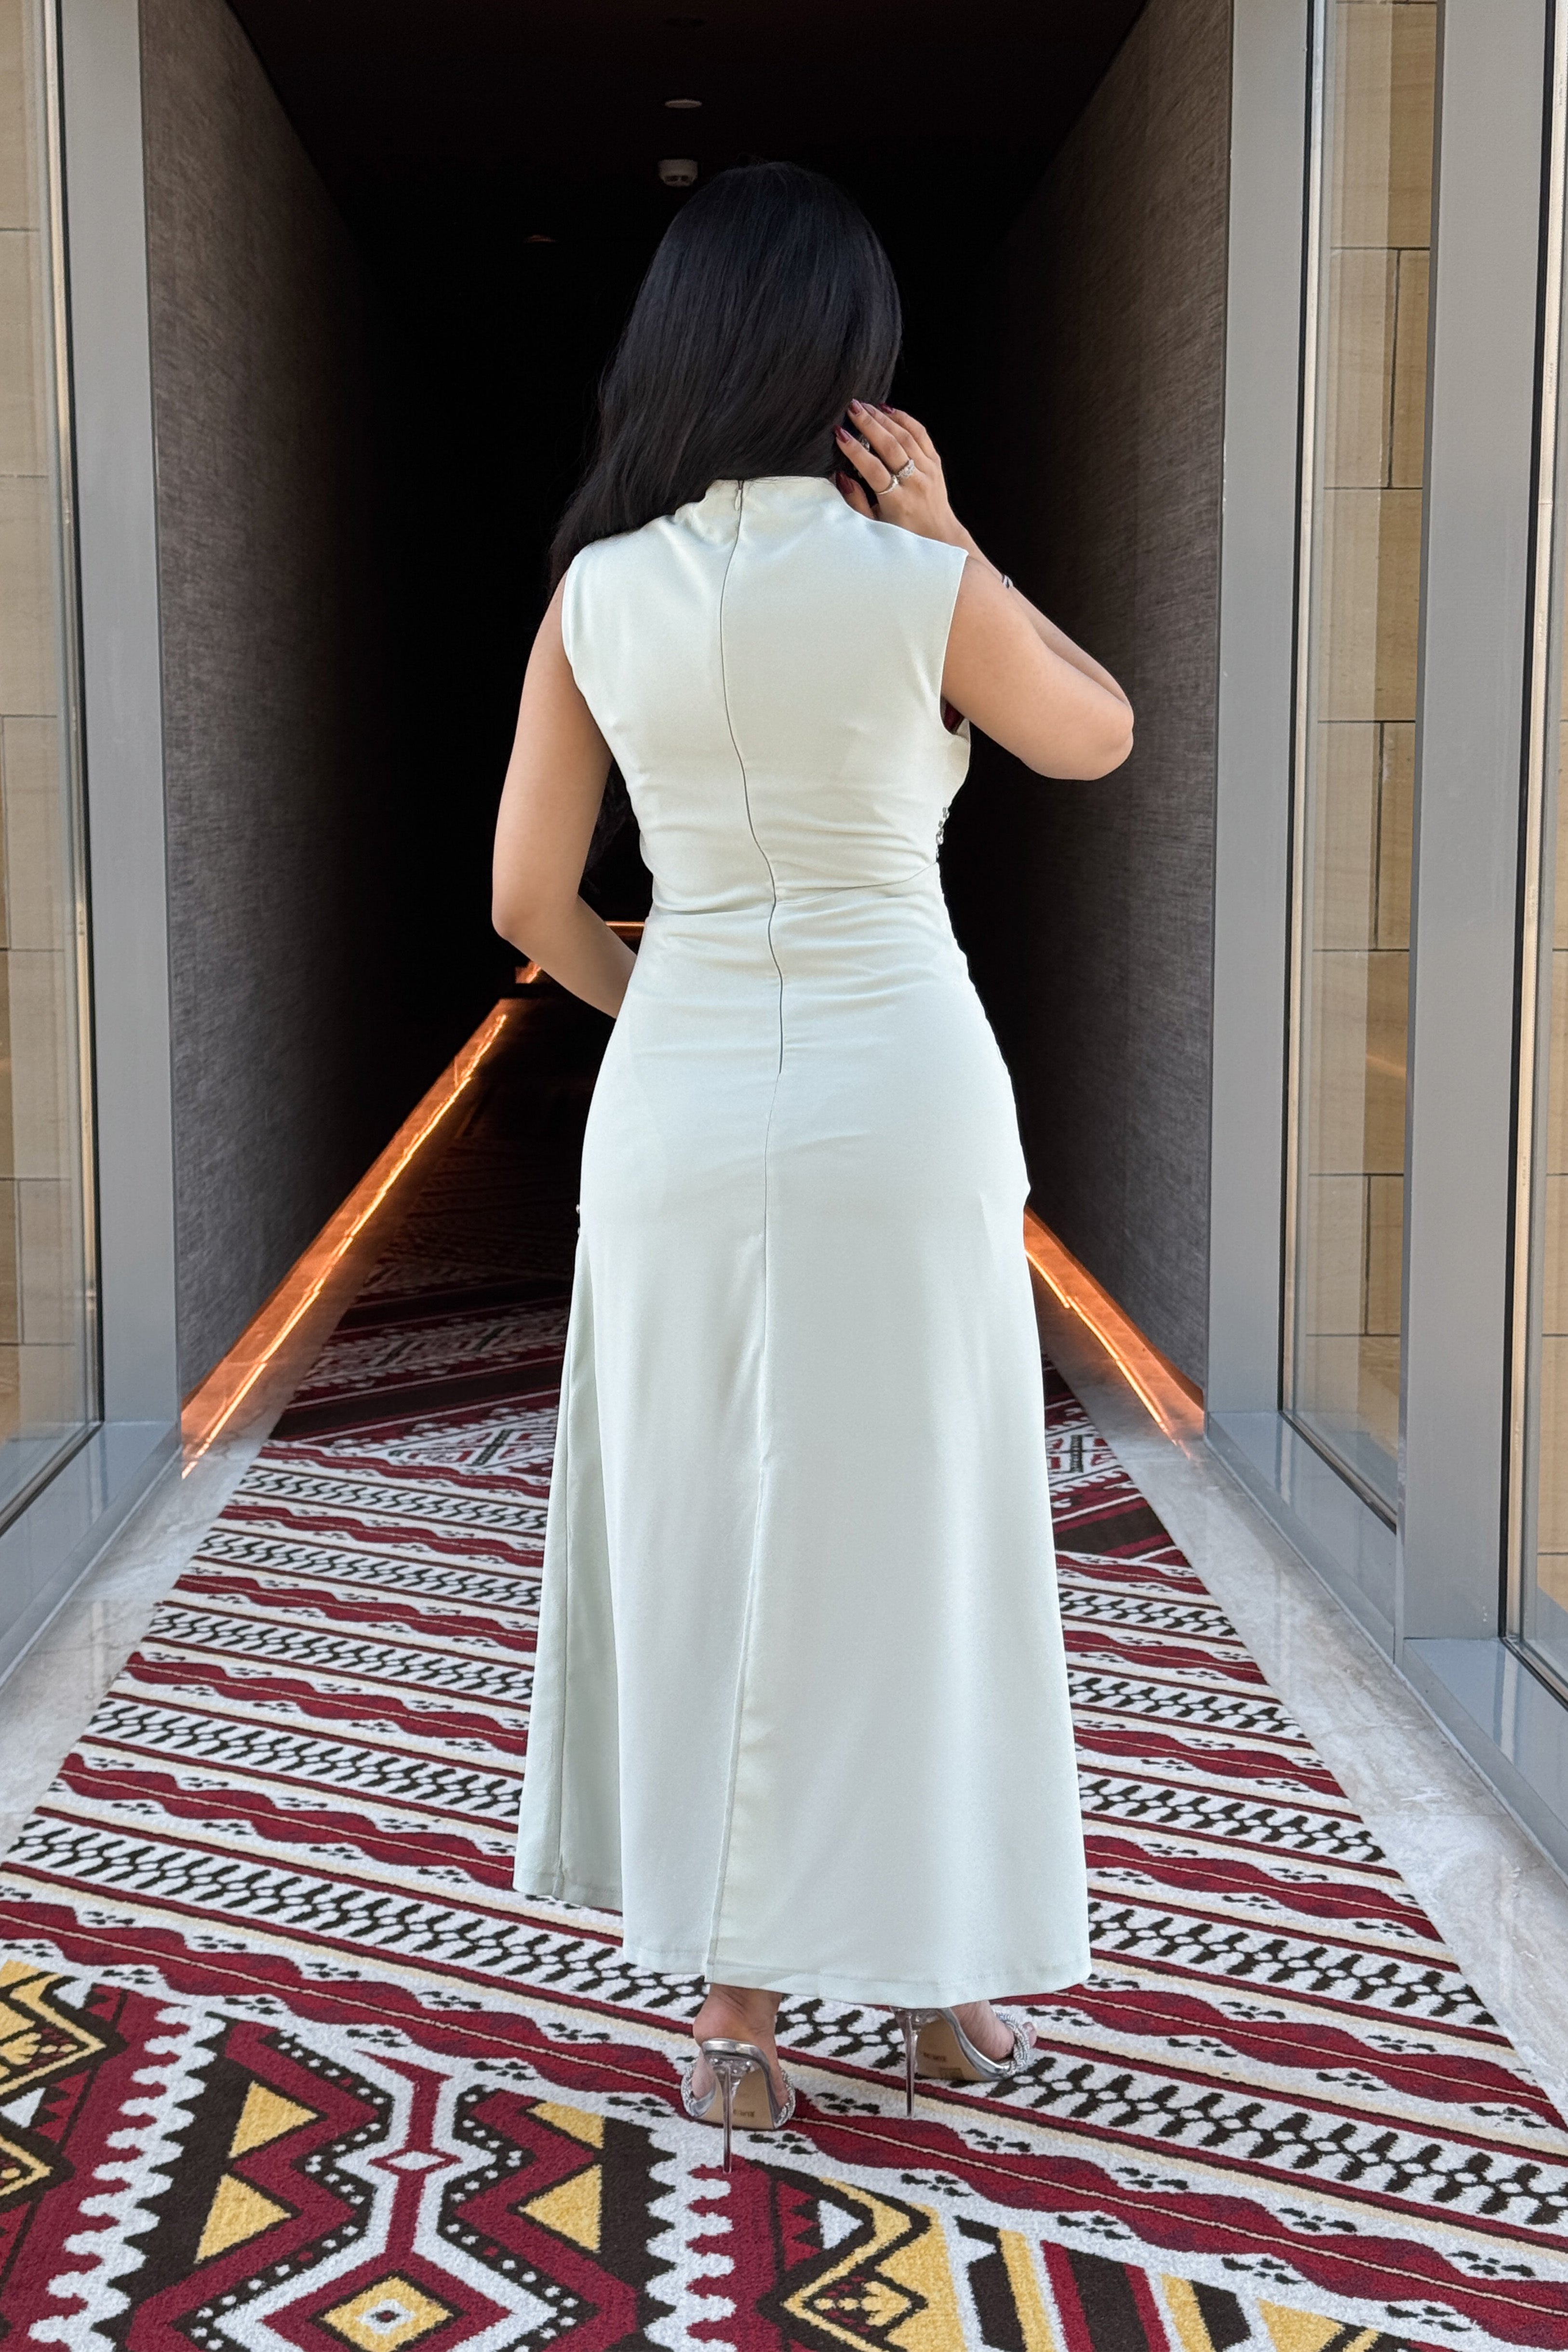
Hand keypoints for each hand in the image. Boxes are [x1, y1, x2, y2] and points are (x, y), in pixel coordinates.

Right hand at [833, 402, 968, 550]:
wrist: (940, 536)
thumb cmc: (902, 533)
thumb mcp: (875, 526)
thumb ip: (857, 502)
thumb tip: (842, 476)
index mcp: (898, 502)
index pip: (874, 470)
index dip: (855, 451)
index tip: (840, 434)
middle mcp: (915, 483)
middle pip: (891, 447)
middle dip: (869, 425)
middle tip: (851, 409)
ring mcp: (928, 471)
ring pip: (905, 436)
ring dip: (884, 418)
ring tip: (865, 406)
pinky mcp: (936, 462)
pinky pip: (921, 434)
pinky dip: (905, 419)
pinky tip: (889, 410)